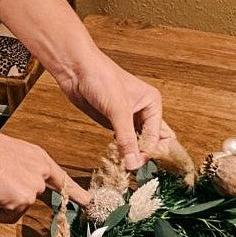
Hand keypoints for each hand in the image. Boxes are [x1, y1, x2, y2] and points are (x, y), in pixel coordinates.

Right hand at [0, 127, 89, 223]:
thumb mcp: (1, 160)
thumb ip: (2, 180)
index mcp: (38, 158)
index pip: (61, 179)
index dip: (75, 192)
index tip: (89, 202)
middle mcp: (42, 172)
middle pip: (26, 200)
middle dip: (4, 199)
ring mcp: (35, 187)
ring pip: (13, 210)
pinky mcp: (24, 200)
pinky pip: (5, 217)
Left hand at [54, 49, 171, 169]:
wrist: (76, 70)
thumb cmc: (101, 78)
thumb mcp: (117, 110)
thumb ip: (127, 139)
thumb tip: (134, 164)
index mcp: (152, 104)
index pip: (159, 136)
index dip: (151, 151)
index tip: (138, 163)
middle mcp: (144, 112)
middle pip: (153, 141)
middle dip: (146, 155)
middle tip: (134, 166)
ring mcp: (129, 119)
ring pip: (138, 144)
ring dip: (133, 155)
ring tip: (125, 165)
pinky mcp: (114, 123)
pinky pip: (124, 143)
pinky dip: (122, 152)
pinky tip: (117, 157)